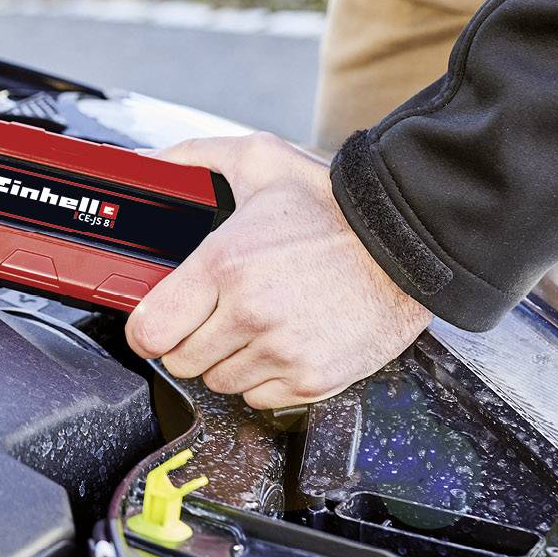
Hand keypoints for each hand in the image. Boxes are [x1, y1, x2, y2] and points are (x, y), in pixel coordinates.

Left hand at [125, 133, 429, 408]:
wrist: (411, 241)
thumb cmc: (335, 206)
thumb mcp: (260, 162)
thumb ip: (195, 158)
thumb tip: (147, 159)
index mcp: (225, 265)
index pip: (149, 331)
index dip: (147, 328)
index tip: (158, 321)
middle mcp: (249, 314)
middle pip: (180, 361)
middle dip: (190, 339)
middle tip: (216, 313)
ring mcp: (282, 352)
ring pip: (218, 382)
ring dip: (228, 359)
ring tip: (256, 323)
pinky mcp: (313, 380)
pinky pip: (260, 399)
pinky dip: (265, 377)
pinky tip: (283, 342)